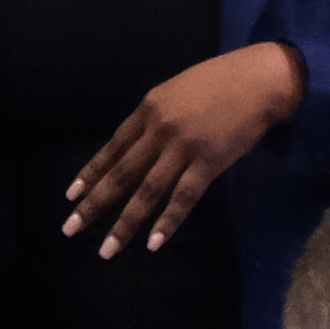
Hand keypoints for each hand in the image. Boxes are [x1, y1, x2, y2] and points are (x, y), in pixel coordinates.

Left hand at [65, 44, 305, 259]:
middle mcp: (159, 130)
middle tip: (70, 228)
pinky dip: (167, 221)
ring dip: (125, 223)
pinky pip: (184, 197)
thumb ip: (155, 117)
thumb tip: (138, 144)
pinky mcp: (209, 163)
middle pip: (121, 174)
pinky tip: (152, 243)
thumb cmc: (220, 81)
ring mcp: (183, 147)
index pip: (112, 148)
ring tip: (107, 249)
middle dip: (94, 204)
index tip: (71, 196)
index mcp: (148, 110)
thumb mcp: (175, 91)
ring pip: (147, 192)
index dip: (91, 173)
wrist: (259, 79)